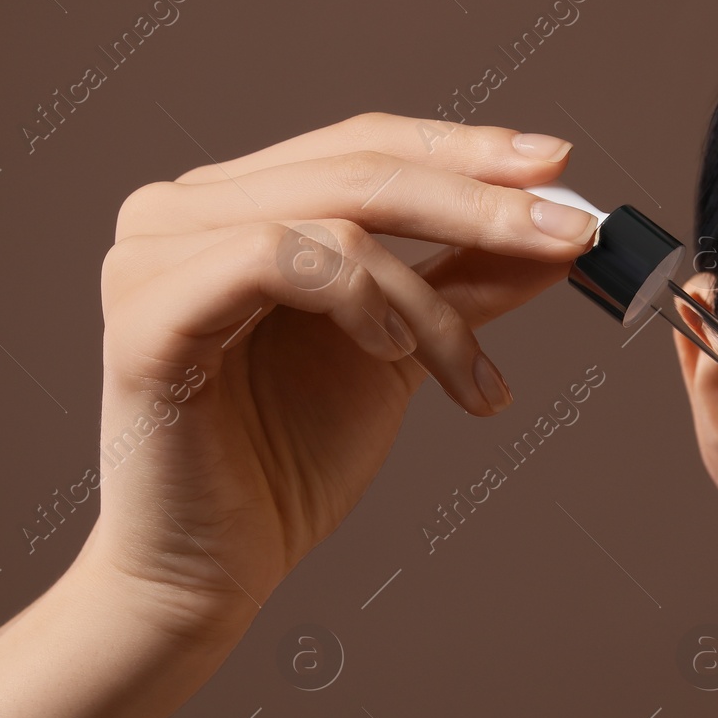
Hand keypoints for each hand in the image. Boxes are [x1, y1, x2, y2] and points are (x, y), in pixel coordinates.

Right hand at [76, 112, 598, 642]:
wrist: (210, 572)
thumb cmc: (285, 464)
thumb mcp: (398, 353)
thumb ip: (460, 283)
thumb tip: (557, 231)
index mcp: (232, 206)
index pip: (363, 145)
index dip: (464, 149)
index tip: (560, 167)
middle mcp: (181, 211)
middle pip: (357, 167)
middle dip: (480, 202)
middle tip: (569, 235)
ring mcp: (153, 255)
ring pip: (335, 220)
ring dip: (426, 299)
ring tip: (466, 372)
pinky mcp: (148, 314)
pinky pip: (273, 257)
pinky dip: (355, 297)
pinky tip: (389, 352)